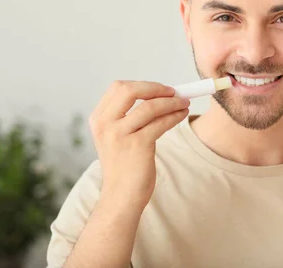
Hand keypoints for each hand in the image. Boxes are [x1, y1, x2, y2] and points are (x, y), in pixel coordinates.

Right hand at [88, 80, 188, 209]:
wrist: (121, 196)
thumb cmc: (124, 166)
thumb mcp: (116, 137)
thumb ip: (127, 116)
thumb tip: (160, 94)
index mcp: (98, 119)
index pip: (118, 88)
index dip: (143, 85)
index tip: (160, 89)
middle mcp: (105, 124)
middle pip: (130, 90)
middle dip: (155, 88)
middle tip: (174, 92)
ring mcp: (120, 135)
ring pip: (150, 106)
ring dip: (172, 102)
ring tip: (184, 103)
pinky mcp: (138, 145)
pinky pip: (161, 122)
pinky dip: (175, 116)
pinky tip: (182, 115)